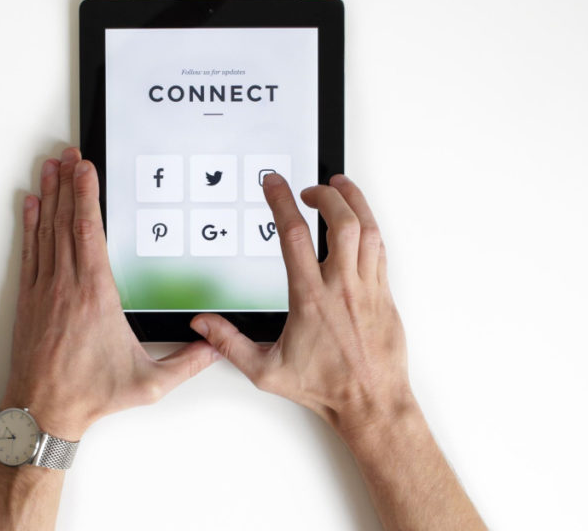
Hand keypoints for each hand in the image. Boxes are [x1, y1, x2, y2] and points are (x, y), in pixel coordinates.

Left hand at [4, 148, 218, 440]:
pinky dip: (30, 224)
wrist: (42, 410)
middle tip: (68, 154)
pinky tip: (32, 205)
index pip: (90, 232)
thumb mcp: (148, 384)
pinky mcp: (30, 300)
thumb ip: (187, 363)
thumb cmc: (90, 395)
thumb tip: (215, 346)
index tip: (86, 169)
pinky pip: (31, 251)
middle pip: (66, 221)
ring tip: (50, 167)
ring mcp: (44, 291)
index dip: (87, 196)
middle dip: (68, 183)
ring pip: (46, 231)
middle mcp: (67, 286)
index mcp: (96, 296)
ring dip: (49, 196)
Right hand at [190, 173, 409, 435]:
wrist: (371, 402)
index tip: (273, 183)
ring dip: (353, 201)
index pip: (294, 235)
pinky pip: (380, 248)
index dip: (281, 202)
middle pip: (339, 221)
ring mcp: (366, 287)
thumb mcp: (265, 370)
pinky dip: (369, 226)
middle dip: (324, 194)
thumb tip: (203, 325)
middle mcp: (341, 286)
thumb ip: (230, 343)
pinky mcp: (384, 293)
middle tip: (309, 189)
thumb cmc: (324, 387)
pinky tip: (360, 220)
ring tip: (339, 186)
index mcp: (309, 297)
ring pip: (367, 228)